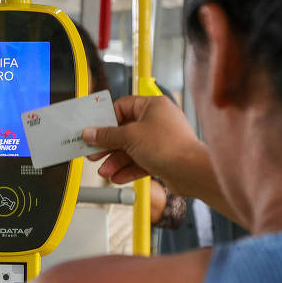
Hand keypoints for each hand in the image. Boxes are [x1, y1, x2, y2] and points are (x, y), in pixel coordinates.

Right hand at [83, 95, 232, 220]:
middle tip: (94, 153)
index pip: (122, 107)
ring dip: (116, 161)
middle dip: (109, 145)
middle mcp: (158, 120)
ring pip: (132, 149)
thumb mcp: (129, 137)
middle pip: (125, 131)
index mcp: (152, 105)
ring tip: (105, 171)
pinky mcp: (163, 157)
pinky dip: (128, 169)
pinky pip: (141, 161)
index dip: (106, 120)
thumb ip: (106, 135)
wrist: (190, 171)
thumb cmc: (168, 146)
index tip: (93, 130)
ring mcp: (161, 140)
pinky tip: (117, 177)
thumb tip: (91, 133)